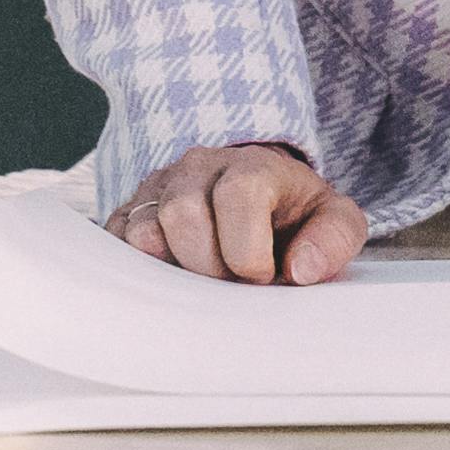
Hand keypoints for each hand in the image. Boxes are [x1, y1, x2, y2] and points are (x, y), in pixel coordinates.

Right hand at [110, 141, 367, 284]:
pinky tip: (174, 276)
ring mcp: (159, 189)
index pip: (238, 195)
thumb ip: (333, 238)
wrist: (259, 194)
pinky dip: (141, 270)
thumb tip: (301, 270)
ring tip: (202, 280)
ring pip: (143, 231)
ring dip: (172, 270)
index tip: (260, 276)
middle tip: (230, 283)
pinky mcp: (130, 212)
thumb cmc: (293, 213)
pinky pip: (116, 242)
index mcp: (252, 166)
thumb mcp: (332, 218)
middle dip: (208, 266)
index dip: (247, 249)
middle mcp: (199, 168)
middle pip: (183, 215)